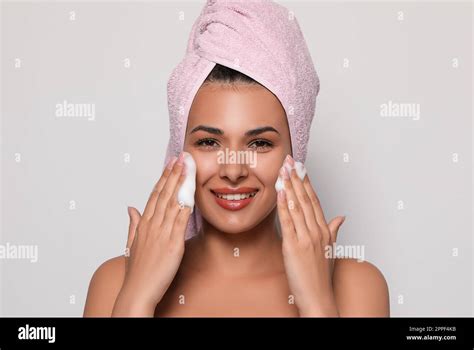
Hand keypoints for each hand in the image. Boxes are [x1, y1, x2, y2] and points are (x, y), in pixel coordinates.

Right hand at [112, 152, 192, 315]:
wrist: (137, 291)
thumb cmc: (136, 271)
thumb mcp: (131, 244)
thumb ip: (133, 224)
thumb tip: (130, 208)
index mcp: (143, 224)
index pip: (155, 195)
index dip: (164, 178)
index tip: (170, 164)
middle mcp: (152, 225)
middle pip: (164, 194)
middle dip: (174, 174)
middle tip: (182, 157)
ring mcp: (162, 233)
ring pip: (172, 202)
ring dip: (181, 183)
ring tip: (188, 167)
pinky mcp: (172, 243)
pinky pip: (180, 220)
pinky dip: (186, 205)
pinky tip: (192, 193)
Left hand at [277, 155, 344, 316]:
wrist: (318, 297)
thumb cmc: (321, 275)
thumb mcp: (330, 249)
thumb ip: (334, 230)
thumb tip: (342, 216)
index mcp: (325, 230)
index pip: (314, 200)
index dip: (307, 182)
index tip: (301, 167)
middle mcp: (317, 231)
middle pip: (306, 198)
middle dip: (297, 177)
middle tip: (290, 160)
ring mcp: (306, 238)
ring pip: (297, 206)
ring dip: (289, 186)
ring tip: (283, 169)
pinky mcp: (294, 246)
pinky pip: (288, 221)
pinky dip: (283, 205)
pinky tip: (280, 192)